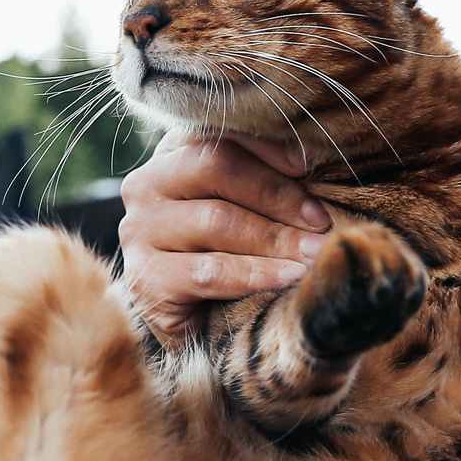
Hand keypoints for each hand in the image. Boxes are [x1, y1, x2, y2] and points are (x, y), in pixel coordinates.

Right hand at [117, 130, 329, 337]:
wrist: (197, 326)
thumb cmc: (231, 254)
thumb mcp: (247, 207)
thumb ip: (266, 178)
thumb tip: (309, 161)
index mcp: (172, 154)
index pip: (220, 134)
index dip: (268, 148)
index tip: (309, 168)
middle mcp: (147, 185)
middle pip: (217, 168)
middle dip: (277, 195)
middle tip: (321, 221)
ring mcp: (139, 231)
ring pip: (217, 220)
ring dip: (275, 238)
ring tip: (313, 253)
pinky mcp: (145, 278)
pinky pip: (210, 271)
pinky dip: (256, 274)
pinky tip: (288, 278)